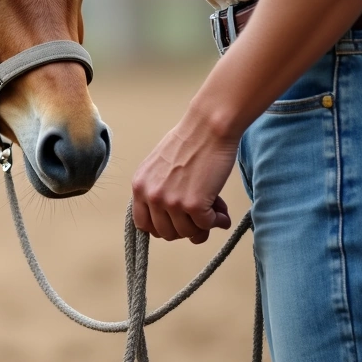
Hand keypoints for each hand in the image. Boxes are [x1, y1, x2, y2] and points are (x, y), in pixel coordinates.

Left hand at [131, 112, 236, 243]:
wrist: (209, 127)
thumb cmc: (190, 141)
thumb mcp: (160, 167)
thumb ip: (161, 192)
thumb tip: (180, 221)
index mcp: (139, 186)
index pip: (143, 224)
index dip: (162, 227)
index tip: (177, 222)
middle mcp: (151, 196)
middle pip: (166, 233)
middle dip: (185, 228)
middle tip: (200, 217)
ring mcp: (171, 202)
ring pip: (187, 233)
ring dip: (203, 226)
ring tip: (214, 211)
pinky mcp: (193, 205)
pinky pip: (205, 226)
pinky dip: (217, 222)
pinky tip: (222, 213)